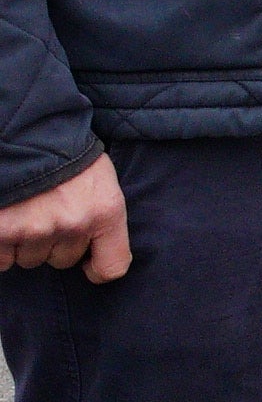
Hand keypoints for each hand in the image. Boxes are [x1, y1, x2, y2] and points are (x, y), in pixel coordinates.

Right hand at [0, 153, 128, 281]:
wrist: (23, 132)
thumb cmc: (63, 151)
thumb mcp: (98, 178)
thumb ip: (98, 214)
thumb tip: (92, 249)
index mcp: (104, 211)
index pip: (112, 266)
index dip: (97, 269)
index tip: (88, 265)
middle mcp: (73, 224)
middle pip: (62, 260)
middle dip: (53, 243)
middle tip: (44, 215)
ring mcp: (35, 229)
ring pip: (29, 259)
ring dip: (24, 243)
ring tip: (23, 211)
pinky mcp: (2, 230)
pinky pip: (1, 260)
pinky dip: (0, 246)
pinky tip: (5, 221)